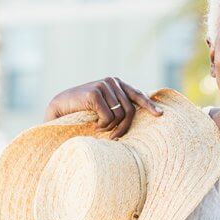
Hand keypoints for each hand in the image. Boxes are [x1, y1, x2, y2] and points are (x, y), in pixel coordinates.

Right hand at [44, 77, 162, 138]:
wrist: (59, 107)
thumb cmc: (83, 110)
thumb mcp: (104, 106)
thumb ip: (118, 106)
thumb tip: (136, 115)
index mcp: (116, 83)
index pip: (137, 95)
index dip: (149, 105)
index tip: (159, 115)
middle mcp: (112, 82)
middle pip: (130, 110)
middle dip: (124, 127)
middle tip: (115, 137)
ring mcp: (104, 86)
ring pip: (120, 115)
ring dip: (110, 127)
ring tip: (99, 128)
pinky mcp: (95, 93)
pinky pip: (108, 117)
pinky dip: (102, 125)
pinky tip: (93, 125)